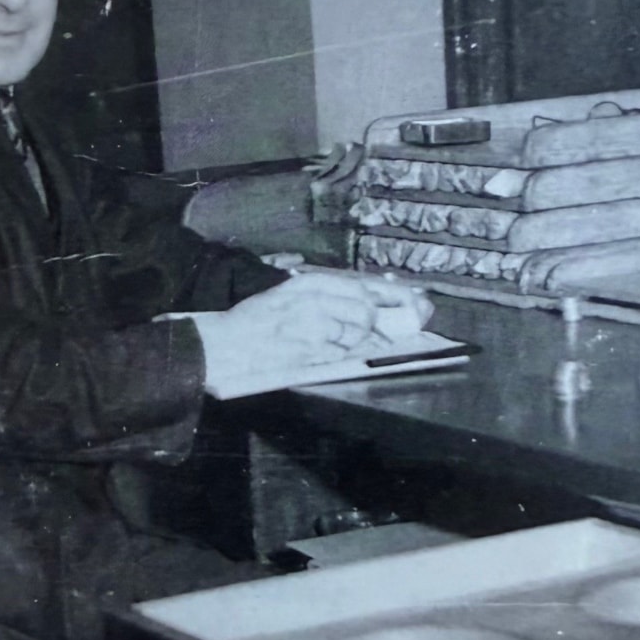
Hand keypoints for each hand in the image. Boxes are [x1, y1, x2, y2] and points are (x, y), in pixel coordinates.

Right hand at [192, 271, 430, 388]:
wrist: (225, 345)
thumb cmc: (254, 322)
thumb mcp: (286, 296)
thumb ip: (322, 296)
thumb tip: (366, 301)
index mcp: (307, 285)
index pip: (360, 285)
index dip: (392, 293)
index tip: (414, 300)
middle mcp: (313, 301)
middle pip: (364, 310)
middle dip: (378, 323)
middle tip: (387, 331)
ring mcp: (311, 327)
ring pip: (356, 333)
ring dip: (360, 342)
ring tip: (352, 342)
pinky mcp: (308, 350)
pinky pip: (340, 353)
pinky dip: (344, 354)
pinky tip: (335, 352)